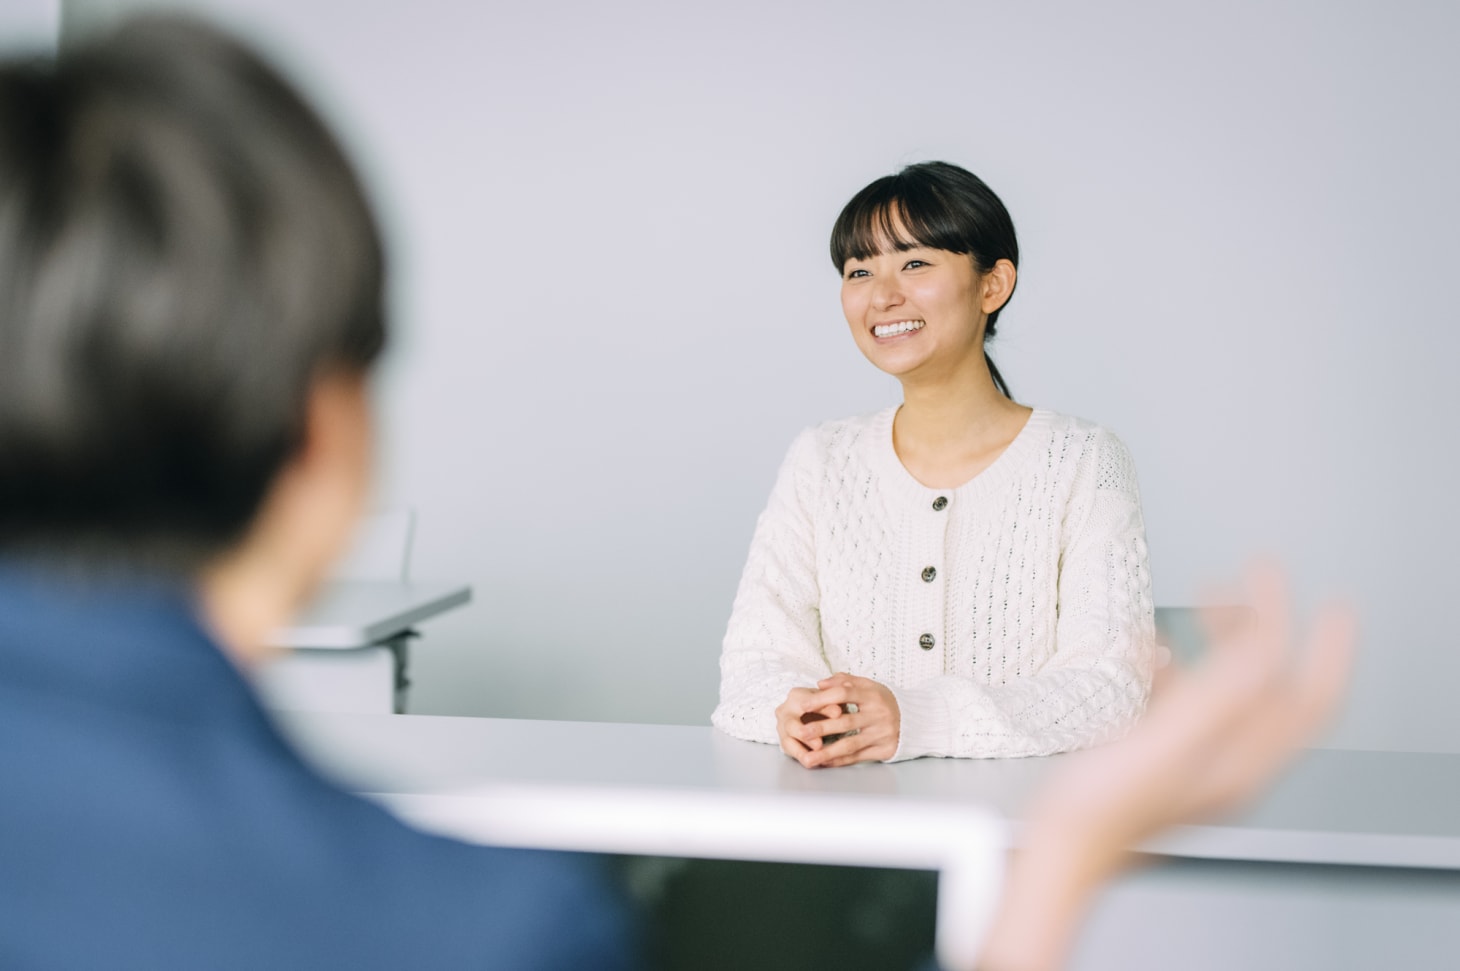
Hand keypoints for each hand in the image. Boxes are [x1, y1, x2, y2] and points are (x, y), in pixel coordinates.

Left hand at [774, 674, 900, 767]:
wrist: (916, 720)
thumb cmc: (884, 701)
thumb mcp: (870, 685)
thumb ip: (844, 681)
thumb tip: (820, 683)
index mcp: (873, 695)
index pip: (844, 694)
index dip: (822, 699)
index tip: (804, 705)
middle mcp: (879, 715)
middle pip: (846, 722)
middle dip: (821, 728)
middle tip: (801, 733)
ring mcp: (882, 734)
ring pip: (850, 744)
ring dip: (827, 752)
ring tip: (808, 758)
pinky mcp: (884, 750)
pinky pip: (858, 757)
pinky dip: (840, 761)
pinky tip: (825, 763)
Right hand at [774, 687, 842, 761]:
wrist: (807, 712)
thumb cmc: (822, 704)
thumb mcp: (829, 700)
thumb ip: (832, 704)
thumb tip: (838, 711)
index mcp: (796, 696)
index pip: (807, 701)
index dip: (823, 708)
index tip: (838, 714)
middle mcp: (785, 711)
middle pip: (791, 724)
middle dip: (805, 735)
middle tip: (819, 744)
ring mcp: (782, 728)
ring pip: (787, 741)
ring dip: (801, 750)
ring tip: (814, 758)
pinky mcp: (784, 741)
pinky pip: (790, 751)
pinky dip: (801, 756)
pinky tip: (812, 762)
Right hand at [974, 561, 1355, 970]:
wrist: (1057, 853)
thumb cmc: (1100, 812)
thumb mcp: (1164, 744)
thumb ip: (1216, 696)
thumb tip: (1265, 645)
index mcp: (1241, 764)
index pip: (1306, 700)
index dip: (1324, 649)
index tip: (1324, 602)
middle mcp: (1227, 764)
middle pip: (1269, 688)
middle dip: (1264, 630)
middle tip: (1248, 582)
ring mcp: (1194, 762)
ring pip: (1230, 691)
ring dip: (1224, 642)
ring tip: (1208, 600)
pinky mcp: (1159, 759)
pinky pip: (1186, 702)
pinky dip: (1181, 667)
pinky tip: (1157, 651)